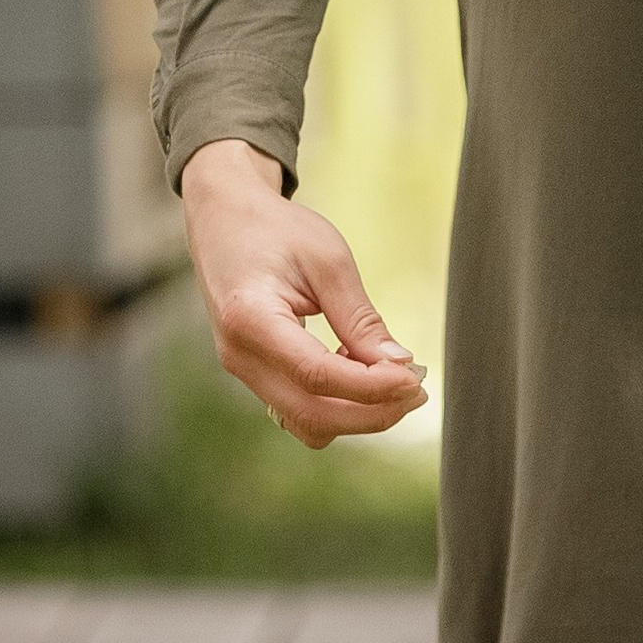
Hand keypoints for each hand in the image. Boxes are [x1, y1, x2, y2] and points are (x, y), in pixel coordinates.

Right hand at [180, 140, 428, 445]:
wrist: (225, 220)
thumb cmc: (276, 230)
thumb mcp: (328, 260)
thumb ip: (360, 318)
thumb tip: (399, 366)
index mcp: (250, 318)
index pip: (316, 375)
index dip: (371, 386)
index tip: (414, 378)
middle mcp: (239, 355)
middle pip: (311, 415)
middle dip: (372, 413)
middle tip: (416, 390)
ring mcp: (242, 369)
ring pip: (305, 423)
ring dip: (357, 414)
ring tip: (394, 379)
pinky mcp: (254, 374)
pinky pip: (298, 409)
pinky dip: (338, 404)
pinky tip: (362, 371)